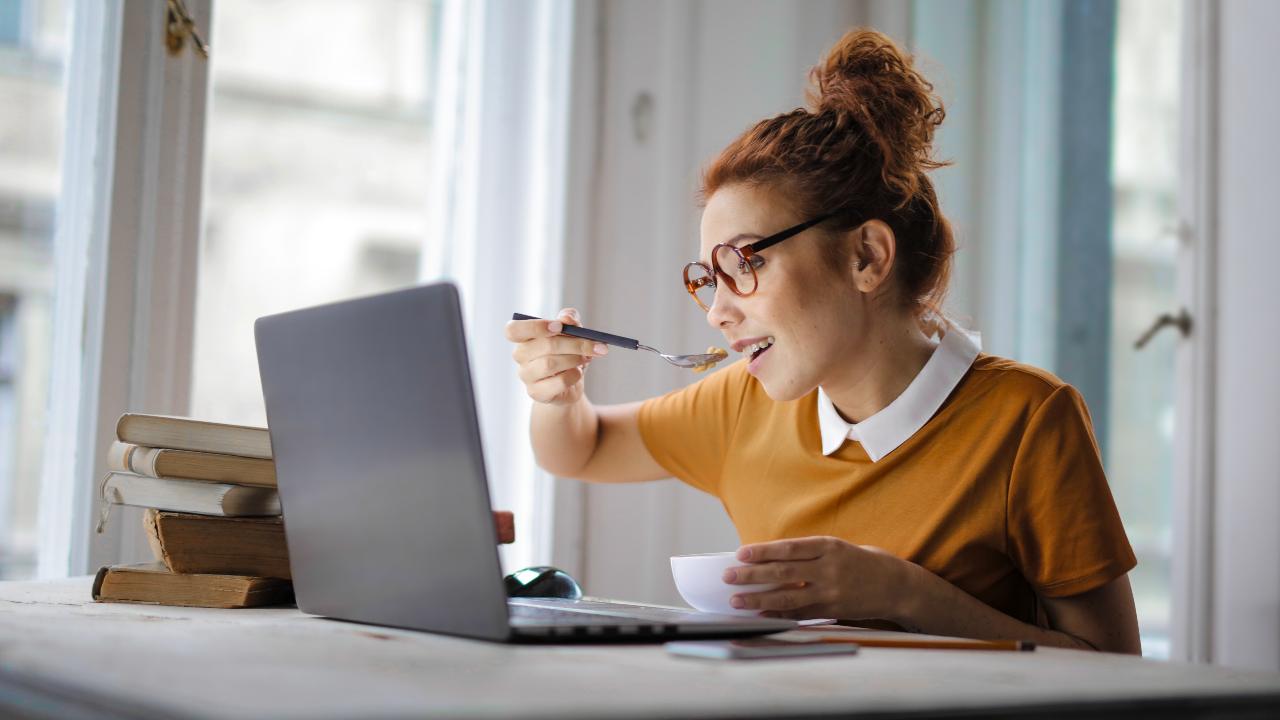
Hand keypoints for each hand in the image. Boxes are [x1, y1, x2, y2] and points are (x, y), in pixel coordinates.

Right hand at [505, 308, 608, 405]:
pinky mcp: (536, 393)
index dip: (535, 327)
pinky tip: (578, 373)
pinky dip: (574, 375)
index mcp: (523, 337)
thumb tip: (567, 319)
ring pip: (550, 364)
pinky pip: (558, 382)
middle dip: (575, 343)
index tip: (559, 327)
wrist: (570, 382)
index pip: (513, 330)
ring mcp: (526, 376)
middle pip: (544, 345)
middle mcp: (520, 356)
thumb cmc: (567, 352)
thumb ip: (569, 319)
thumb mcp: (572, 331)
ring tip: (587, 358)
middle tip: (596, 344)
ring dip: (575, 359)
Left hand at [722, 536, 914, 620]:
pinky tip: (760, 616)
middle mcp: (828, 568)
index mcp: (828, 546)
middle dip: (752, 575)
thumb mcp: (836, 548)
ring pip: (787, 597)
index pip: (788, 549)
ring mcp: (831, 592)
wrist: (896, 585)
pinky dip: (778, 615)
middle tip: (728, 577)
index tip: (740, 553)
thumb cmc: (860, 562)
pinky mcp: (832, 611)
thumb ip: (807, 554)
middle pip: (782, 572)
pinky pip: (800, 614)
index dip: (762, 552)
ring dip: (758, 599)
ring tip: (736, 600)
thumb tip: (768, 561)